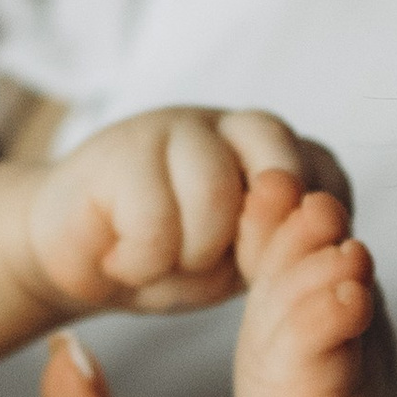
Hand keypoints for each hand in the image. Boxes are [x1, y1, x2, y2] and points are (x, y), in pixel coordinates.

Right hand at [23, 108, 349, 318]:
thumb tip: (317, 237)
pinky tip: (122, 262)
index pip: (324, 175)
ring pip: (215, 195)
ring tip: (161, 266)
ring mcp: (176, 127)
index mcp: (272, 152)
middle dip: (259, 233)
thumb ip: (280, 245)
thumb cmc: (165, 257)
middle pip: (281, 161)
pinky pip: (154, 217)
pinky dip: (142, 261)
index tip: (257, 269)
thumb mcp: (238, 262)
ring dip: (190, 255)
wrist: (72, 254)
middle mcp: (230, 126)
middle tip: (219, 270)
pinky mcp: (120, 148)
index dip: (300, 235)